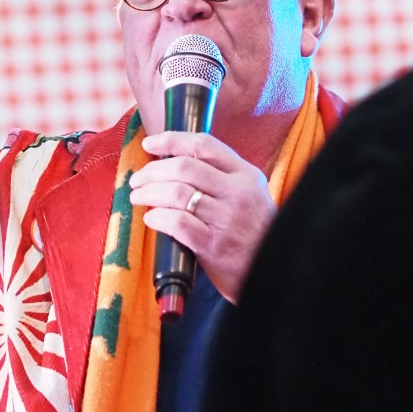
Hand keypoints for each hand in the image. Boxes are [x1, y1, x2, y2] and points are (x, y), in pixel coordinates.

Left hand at [130, 132, 276, 302]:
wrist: (275, 271)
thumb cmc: (255, 232)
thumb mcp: (249, 195)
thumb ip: (221, 177)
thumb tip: (174, 162)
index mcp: (246, 175)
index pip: (204, 145)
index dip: (171, 140)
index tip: (150, 144)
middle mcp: (237, 193)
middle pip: (184, 167)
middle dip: (153, 171)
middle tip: (137, 179)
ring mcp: (226, 219)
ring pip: (176, 193)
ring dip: (149, 193)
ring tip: (138, 197)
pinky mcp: (215, 246)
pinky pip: (177, 223)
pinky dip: (158, 218)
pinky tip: (151, 219)